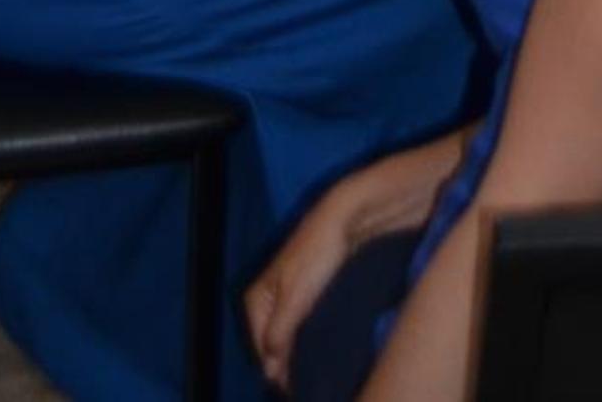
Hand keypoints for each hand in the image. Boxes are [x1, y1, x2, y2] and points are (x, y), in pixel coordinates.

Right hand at [245, 173, 362, 387]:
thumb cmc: (318, 254)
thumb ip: (279, 335)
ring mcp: (285, 292)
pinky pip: (300, 323)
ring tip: (314, 368)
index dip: (276, 371)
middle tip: (305, 382)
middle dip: (285, 362)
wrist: (345, 216)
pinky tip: (320, 344)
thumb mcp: (294, 300)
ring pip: (287, 333)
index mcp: (256, 298)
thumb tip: (270, 370)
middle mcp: (266, 296)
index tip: (294, 388)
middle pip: (271, 342)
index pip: (260, 348)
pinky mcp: (304, 289)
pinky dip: (306, 337)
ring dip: (296, 351)